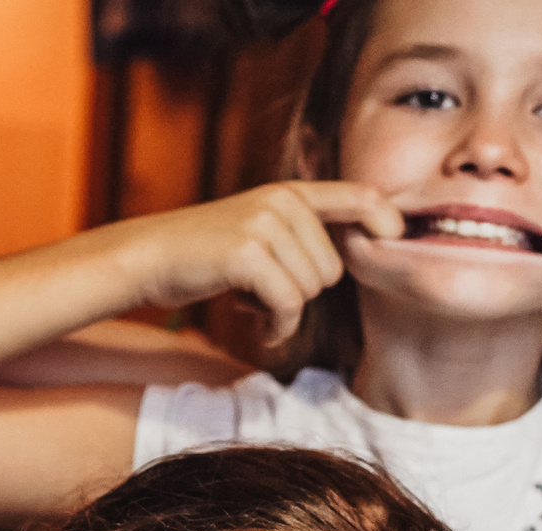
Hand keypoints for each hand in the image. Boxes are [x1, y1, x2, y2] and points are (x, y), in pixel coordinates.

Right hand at [126, 182, 402, 339]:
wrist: (146, 258)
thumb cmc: (200, 256)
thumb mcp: (253, 232)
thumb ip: (294, 239)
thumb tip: (338, 270)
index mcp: (288, 193)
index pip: (357, 196)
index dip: (384, 218)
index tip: (395, 236)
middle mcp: (281, 202)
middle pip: (332, 268)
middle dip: (301, 292)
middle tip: (261, 292)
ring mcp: (264, 225)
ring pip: (311, 289)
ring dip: (283, 310)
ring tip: (249, 300)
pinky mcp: (248, 254)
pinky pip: (287, 304)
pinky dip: (276, 326)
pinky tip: (258, 326)